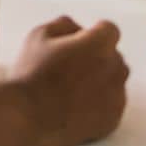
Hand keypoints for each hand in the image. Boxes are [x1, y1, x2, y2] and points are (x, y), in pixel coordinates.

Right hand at [12, 16, 128, 145]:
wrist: (28, 117)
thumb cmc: (32, 73)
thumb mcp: (39, 35)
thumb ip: (64, 25)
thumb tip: (77, 28)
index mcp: (100, 44)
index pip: (109, 30)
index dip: (93, 34)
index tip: (77, 43)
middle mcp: (116, 68)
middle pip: (113, 57)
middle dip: (97, 58)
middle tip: (69, 68)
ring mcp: (117, 97)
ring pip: (114, 82)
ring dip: (100, 81)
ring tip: (71, 91)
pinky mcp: (113, 121)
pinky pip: (111, 106)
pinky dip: (99, 105)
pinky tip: (75, 108)